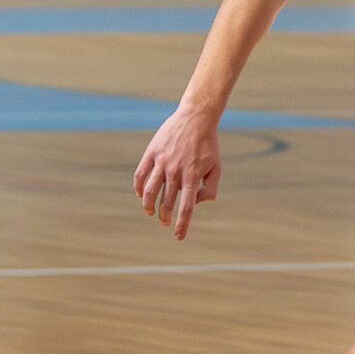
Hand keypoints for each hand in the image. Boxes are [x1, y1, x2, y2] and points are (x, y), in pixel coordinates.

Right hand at [134, 107, 221, 239]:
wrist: (196, 117)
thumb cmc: (208, 145)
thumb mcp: (216, 168)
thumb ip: (210, 189)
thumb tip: (196, 203)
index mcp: (193, 176)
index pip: (186, 207)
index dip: (182, 224)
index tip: (178, 236)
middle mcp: (176, 170)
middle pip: (166, 202)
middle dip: (165, 217)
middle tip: (165, 222)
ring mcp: (162, 161)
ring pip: (149, 191)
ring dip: (148, 206)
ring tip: (151, 213)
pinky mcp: (151, 153)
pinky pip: (140, 175)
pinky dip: (138, 188)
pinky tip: (140, 195)